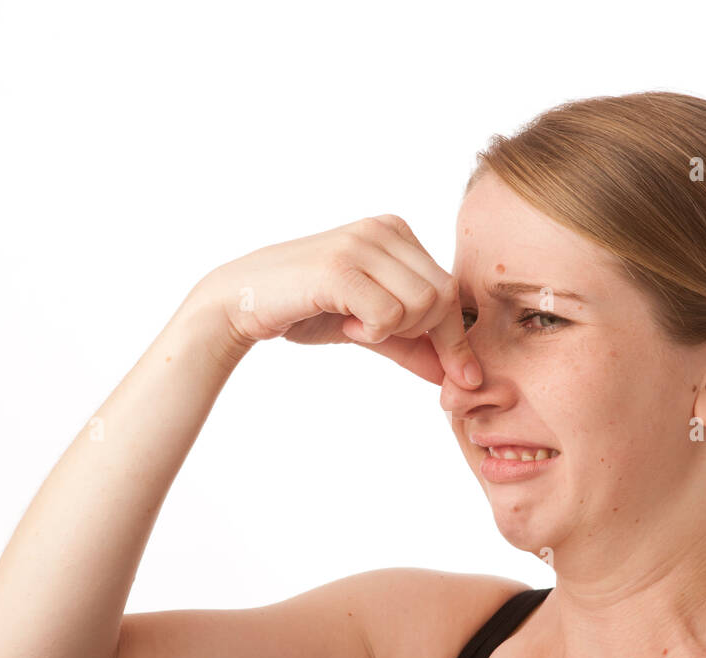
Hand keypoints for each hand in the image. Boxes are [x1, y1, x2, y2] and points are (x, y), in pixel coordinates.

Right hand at [191, 215, 481, 387]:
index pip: (449, 289)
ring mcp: (362, 244)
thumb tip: (460, 379)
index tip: (461, 378)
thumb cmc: (307, 309)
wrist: (244, 302)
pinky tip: (344, 324)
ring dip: (392, 331)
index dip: (455, 338)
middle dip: (426, 336)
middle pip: (444, 297)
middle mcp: (384, 229)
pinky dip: (371, 333)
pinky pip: (389, 316)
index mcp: (397, 232)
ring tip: (356, 325)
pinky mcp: (341, 267)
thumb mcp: (371, 328)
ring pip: (422, 305)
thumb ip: (414, 345)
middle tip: (380, 337)